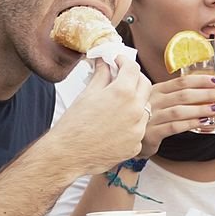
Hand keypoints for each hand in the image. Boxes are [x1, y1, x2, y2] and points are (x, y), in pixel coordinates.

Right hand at [53, 57, 151, 172]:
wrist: (68, 154)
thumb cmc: (74, 124)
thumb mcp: (87, 94)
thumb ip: (101, 75)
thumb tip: (104, 62)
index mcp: (123, 93)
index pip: (133, 68)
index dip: (124, 61)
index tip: (118, 61)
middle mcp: (136, 110)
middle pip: (145, 85)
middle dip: (135, 78)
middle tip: (123, 77)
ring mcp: (138, 129)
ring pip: (145, 108)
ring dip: (135, 101)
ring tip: (118, 103)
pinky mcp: (136, 144)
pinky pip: (139, 128)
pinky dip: (131, 123)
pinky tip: (116, 124)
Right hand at [138, 73, 214, 156]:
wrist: (126, 137)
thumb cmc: (148, 118)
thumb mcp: (158, 101)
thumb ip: (175, 95)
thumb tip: (205, 91)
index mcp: (156, 90)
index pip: (180, 82)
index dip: (200, 80)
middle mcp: (153, 101)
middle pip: (183, 94)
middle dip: (206, 93)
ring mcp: (151, 117)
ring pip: (179, 110)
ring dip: (201, 109)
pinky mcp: (152, 133)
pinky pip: (174, 127)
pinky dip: (190, 124)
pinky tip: (203, 123)